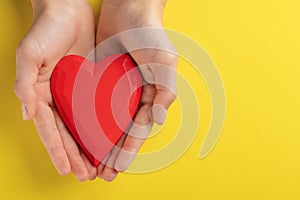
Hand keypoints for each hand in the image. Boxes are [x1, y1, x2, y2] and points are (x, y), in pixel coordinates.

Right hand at [14, 0, 96, 180]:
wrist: (68, 10)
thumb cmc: (45, 29)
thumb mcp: (29, 54)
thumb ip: (24, 84)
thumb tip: (28, 115)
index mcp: (40, 93)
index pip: (49, 128)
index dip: (57, 150)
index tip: (66, 170)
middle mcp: (58, 96)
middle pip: (67, 132)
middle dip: (75, 155)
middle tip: (86, 175)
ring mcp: (75, 92)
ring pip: (83, 125)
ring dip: (89, 146)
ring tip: (98, 166)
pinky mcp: (91, 84)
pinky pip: (97, 109)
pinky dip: (100, 125)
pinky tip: (107, 138)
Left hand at [96, 0, 177, 180]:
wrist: (129, 8)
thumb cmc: (151, 34)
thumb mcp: (164, 61)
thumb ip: (165, 91)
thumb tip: (157, 120)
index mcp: (149, 95)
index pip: (138, 129)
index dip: (128, 149)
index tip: (117, 168)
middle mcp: (132, 96)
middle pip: (121, 130)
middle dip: (113, 153)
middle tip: (102, 174)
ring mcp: (115, 89)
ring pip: (105, 122)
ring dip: (99, 142)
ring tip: (90, 161)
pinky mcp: (100, 79)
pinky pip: (92, 104)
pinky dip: (87, 120)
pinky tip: (79, 133)